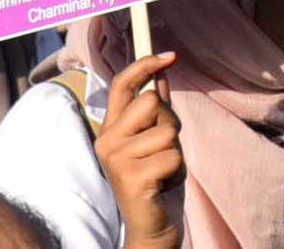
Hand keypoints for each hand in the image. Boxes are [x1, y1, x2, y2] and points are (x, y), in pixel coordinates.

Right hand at [95, 53, 184, 248]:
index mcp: (111, 128)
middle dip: (170, 123)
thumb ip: (157, 109)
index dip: (145, 64)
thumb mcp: (158, 139)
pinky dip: (177, 170)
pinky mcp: (131, 178)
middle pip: (151, 101)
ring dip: (175, 151)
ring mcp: (116, 160)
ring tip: (164, 170)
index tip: (170, 56)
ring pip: (167, 130)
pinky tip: (163, 185)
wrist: (153, 226)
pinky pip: (172, 156)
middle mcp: (107, 141)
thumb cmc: (158, 180)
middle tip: (165, 150)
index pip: (122, 84)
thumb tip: (162, 74)